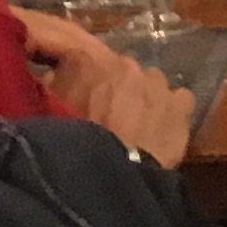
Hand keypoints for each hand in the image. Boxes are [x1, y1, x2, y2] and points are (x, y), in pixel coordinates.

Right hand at [22, 11, 194, 165]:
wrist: (113, 172)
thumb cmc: (71, 143)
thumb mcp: (46, 109)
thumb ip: (50, 84)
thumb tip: (53, 75)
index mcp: (85, 60)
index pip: (78, 54)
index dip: (78, 73)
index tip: (75, 88)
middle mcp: (123, 62)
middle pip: (117, 69)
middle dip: (111, 85)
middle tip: (104, 111)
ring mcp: (155, 81)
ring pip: (149, 81)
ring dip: (141, 95)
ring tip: (134, 121)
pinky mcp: (180, 103)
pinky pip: (179, 98)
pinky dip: (172, 108)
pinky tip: (164, 125)